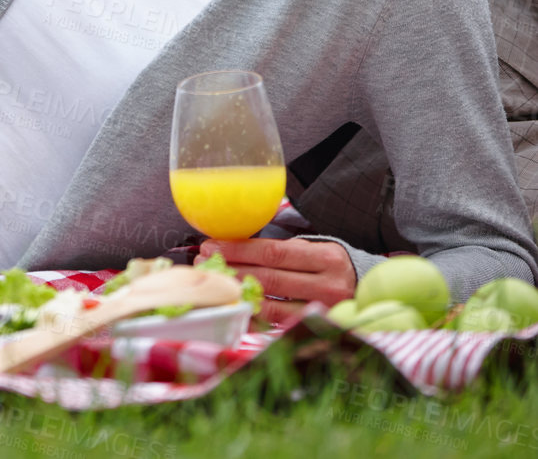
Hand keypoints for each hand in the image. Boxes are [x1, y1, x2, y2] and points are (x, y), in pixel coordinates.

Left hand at [196, 236, 355, 324]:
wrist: (366, 293)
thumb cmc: (330, 266)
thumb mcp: (315, 248)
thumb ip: (284, 248)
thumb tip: (236, 240)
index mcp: (326, 257)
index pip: (275, 252)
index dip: (240, 249)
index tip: (212, 245)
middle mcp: (328, 286)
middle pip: (270, 278)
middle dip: (233, 269)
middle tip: (204, 262)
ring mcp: (323, 312)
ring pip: (272, 306)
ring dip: (239, 293)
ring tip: (215, 282)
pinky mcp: (316, 331)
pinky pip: (278, 325)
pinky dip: (255, 315)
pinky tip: (236, 305)